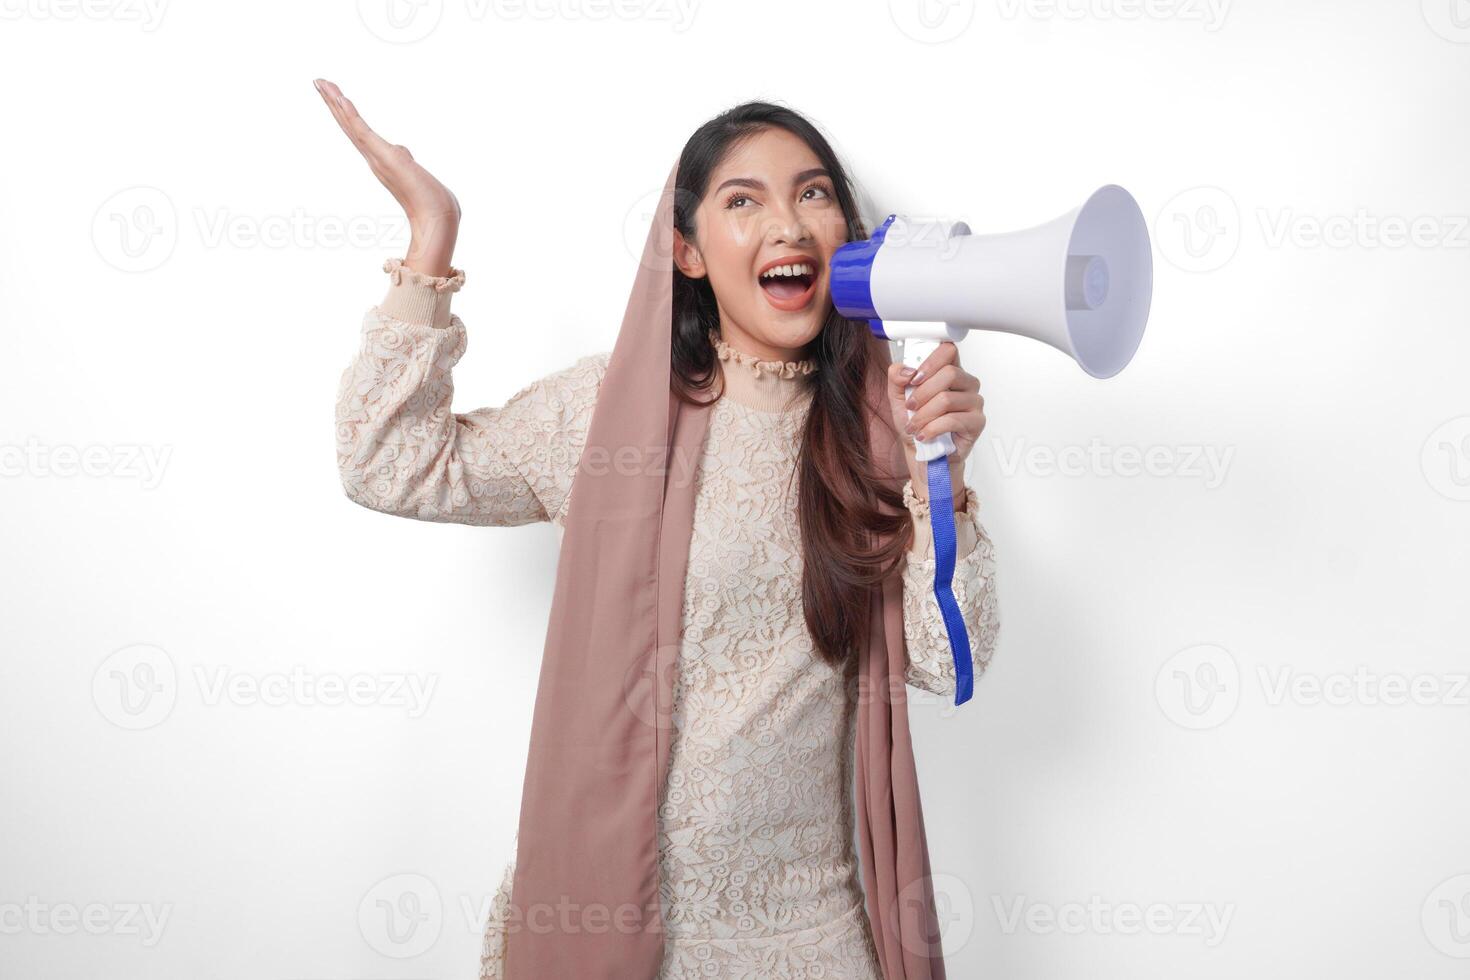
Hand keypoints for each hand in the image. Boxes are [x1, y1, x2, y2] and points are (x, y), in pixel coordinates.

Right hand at [313, 78, 460, 276]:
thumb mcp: (414, 171)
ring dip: (336, 102)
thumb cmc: (430, 200)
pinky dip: (352, 115)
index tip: (334, 95)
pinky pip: (363, 132)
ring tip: (321, 82)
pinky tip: (341, 99)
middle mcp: (373, 158)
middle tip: (317, 81)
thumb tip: (401, 150)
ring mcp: (377, 157)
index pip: (357, 131)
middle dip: (332, 102)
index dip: (344, 113)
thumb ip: (404, 158)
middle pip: (348, 125)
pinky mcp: (385, 157)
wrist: (437, 218)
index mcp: (379, 160)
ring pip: (351, 125)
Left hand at [885, 342, 985, 509]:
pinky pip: (952, 420)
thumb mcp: (898, 398)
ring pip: (947, 398)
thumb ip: (897, 378)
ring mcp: (974, 402)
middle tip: (911, 406)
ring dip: (924, 415)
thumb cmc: (916, 424)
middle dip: (923, 392)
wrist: (922, 454)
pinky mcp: (977, 422)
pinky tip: (924, 435)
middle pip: (950, 373)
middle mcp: (966, 383)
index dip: (930, 362)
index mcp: (950, 371)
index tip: (914, 378)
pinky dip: (932, 428)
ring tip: (915, 426)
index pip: (948, 350)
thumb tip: (907, 370)